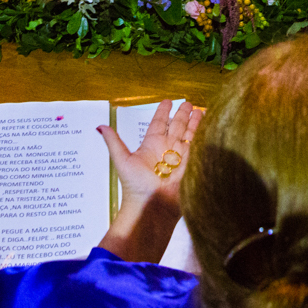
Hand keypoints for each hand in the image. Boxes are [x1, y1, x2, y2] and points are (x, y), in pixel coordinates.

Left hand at [98, 100, 202, 219]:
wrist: (152, 207)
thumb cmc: (136, 186)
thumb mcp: (123, 161)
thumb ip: (114, 142)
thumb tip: (99, 126)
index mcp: (151, 145)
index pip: (158, 123)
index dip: (163, 112)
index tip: (168, 101)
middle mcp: (167, 149)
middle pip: (176, 126)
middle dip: (182, 115)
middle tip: (188, 103)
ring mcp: (181, 156)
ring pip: (189, 134)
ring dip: (195, 122)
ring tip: (200, 109)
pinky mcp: (192, 163)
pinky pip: (198, 145)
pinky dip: (203, 134)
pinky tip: (208, 123)